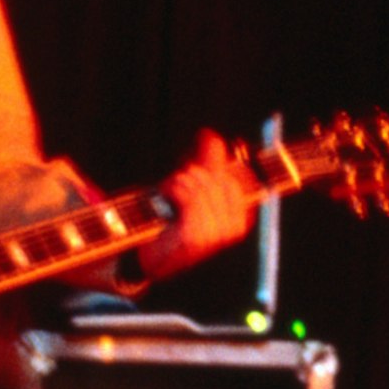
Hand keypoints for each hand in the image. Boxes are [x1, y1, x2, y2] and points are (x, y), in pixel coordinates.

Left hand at [139, 130, 257, 281]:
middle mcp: (234, 228)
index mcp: (241, 216)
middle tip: (177, 181)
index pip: (240, 175)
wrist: (148, 252)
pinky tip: (166, 194)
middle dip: (194, 172)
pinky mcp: (196, 236)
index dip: (217, 162)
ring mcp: (217, 235)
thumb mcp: (194, 186)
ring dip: (180, 181)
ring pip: (203, 186)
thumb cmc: (171, 218)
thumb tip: (211, 136)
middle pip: (220, 178)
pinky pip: (189, 197)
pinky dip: (173, 189)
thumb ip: (207, 162)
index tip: (196, 164)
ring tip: (168, 190)